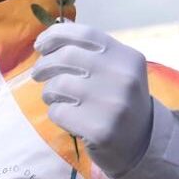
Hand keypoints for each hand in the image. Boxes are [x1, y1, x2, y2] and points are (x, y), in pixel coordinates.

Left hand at [30, 22, 154, 178]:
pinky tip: (66, 116)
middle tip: (38, 73)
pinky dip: (55, 112)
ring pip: (58, 84)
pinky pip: (58, 112)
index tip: (40, 45)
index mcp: (128, 57)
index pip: (85, 33)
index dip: (55, 35)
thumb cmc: (119, 101)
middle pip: (66, 56)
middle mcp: (123, 78)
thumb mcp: (116, 71)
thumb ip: (90, 51)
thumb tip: (53, 33)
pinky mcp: (100, 130)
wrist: (140, 144)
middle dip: (44, 64)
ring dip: (48, 91)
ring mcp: (113, 105)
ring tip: (54, 97)